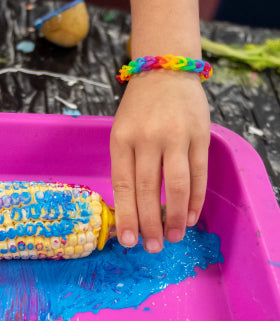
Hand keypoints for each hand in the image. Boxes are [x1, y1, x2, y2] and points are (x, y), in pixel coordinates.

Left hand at [110, 70, 209, 252]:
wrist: (165, 73)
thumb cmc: (138, 110)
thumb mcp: (121, 132)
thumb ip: (125, 165)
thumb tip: (131, 207)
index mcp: (122, 140)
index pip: (123, 184)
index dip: (127, 215)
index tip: (128, 240)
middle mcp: (148, 138)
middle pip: (149, 188)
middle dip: (150, 223)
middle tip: (152, 247)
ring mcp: (176, 137)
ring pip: (178, 184)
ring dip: (175, 216)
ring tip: (172, 238)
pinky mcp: (200, 136)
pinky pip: (199, 173)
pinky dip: (195, 199)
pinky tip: (190, 217)